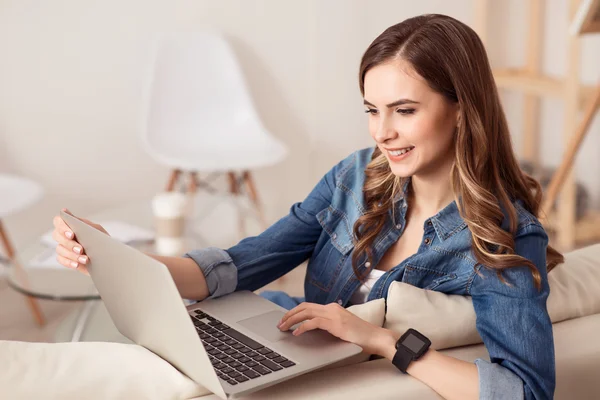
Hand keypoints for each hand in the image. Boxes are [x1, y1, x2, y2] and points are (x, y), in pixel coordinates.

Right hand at [52, 208, 108, 274]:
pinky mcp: (66, 258)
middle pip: (56, 235)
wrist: (110, 257)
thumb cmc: (102, 240)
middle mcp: (65, 235)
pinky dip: (69, 262)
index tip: (72, 234)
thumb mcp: (96, 230)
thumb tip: (65, 211)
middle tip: (80, 249)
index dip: (62, 227)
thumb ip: (82, 222)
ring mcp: (64, 247)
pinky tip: (77, 264)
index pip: (58, 221)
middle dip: (69, 243)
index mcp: (72, 225)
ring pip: (59, 249)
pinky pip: (61, 259)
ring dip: (71, 255)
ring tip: (85, 259)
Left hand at [277, 302, 395, 355]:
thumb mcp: (341, 328)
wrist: (376, 337)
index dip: (295, 312)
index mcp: (333, 308)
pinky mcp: (335, 323)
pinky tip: (297, 333)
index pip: (308, 306)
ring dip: (292, 320)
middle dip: (289, 314)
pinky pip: (314, 322)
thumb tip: (313, 330)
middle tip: (280, 323)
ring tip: (284, 327)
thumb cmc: (361, 336)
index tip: (286, 320)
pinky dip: (303, 327)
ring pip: (306, 312)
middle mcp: (331, 308)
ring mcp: (334, 314)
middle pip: (304, 307)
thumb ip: (329, 326)